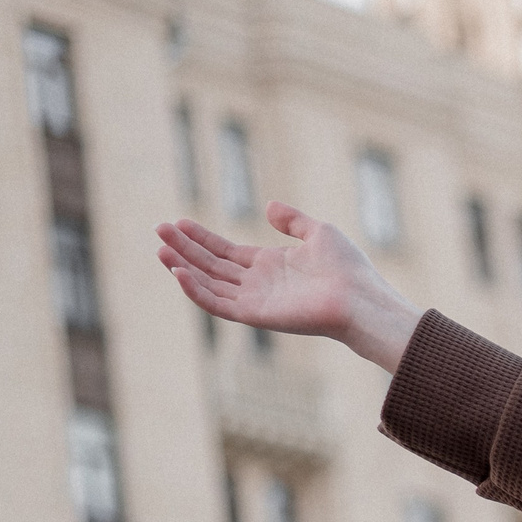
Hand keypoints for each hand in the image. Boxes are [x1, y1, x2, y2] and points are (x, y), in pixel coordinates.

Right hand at [156, 201, 421, 371]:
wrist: (361, 298)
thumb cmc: (348, 268)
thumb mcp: (319, 232)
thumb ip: (292, 220)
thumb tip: (268, 206)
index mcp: (270, 265)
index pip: (226, 252)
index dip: (201, 238)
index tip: (178, 222)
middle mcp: (259, 284)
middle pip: (211, 266)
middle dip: (184, 248)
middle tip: (159, 230)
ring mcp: (256, 301)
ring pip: (209, 284)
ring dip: (183, 267)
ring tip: (160, 248)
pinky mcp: (257, 316)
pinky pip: (219, 305)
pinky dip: (197, 291)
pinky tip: (179, 272)